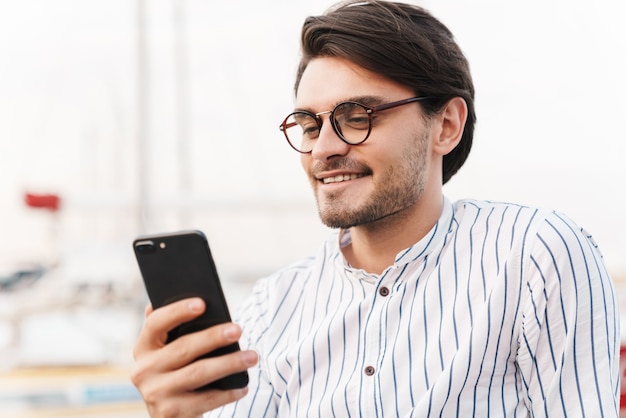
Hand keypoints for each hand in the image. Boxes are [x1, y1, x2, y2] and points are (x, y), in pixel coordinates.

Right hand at [130, 298, 258, 417]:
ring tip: (252, 356)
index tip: (202, 303)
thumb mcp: (171, 352)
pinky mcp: (170, 413)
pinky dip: (228, 393)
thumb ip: (178, 330)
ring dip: (229, 363)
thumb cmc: (179, 372)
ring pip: (198, 373)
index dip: (177, 311)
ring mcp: (155, 393)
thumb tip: (200, 303)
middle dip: (213, 337)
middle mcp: (143, 370)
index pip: (155, 323)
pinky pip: (205, 400)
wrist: (171, 416)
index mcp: (143, 348)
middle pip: (183, 348)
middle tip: (238, 330)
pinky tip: (243, 386)